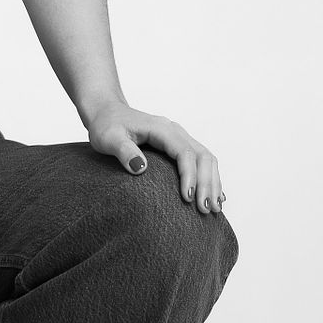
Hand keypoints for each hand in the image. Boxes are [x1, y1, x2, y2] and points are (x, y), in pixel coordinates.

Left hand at [85, 99, 225, 215]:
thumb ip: (124, 151)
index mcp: (162, 129)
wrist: (107, 113)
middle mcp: (175, 132)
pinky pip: (201, 161)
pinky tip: (215, 195)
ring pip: (206, 159)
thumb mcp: (109, 138)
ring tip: (214, 208)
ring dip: (213, 183)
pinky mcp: (178, 146)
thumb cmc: (106, 126)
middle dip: (207, 183)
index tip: (187, 198)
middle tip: (206, 209)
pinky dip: (210, 178)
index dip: (190, 176)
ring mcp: (179, 138)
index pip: (185, 153)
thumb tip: (140, 168)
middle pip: (203, 156)